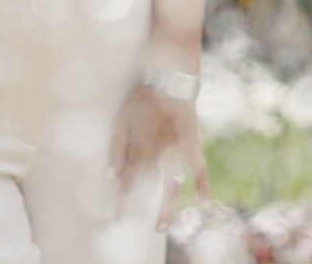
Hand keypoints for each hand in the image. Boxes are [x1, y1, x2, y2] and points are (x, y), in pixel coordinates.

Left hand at [113, 81, 205, 225]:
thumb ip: (116, 150)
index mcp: (142, 149)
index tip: (118, 216)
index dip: (123, 200)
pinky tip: (202, 205)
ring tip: (160, 226)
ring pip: (172, 186)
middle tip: (132, 228)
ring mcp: (179, 154)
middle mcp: (162, 156)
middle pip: (149, 189)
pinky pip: (200, 171)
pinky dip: (203, 187)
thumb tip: (108, 176)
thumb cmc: (142, 101)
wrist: (171, 82)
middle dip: (141, 209)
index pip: (130, 181)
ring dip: (166, 207)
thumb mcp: (122, 121)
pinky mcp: (193, 148)